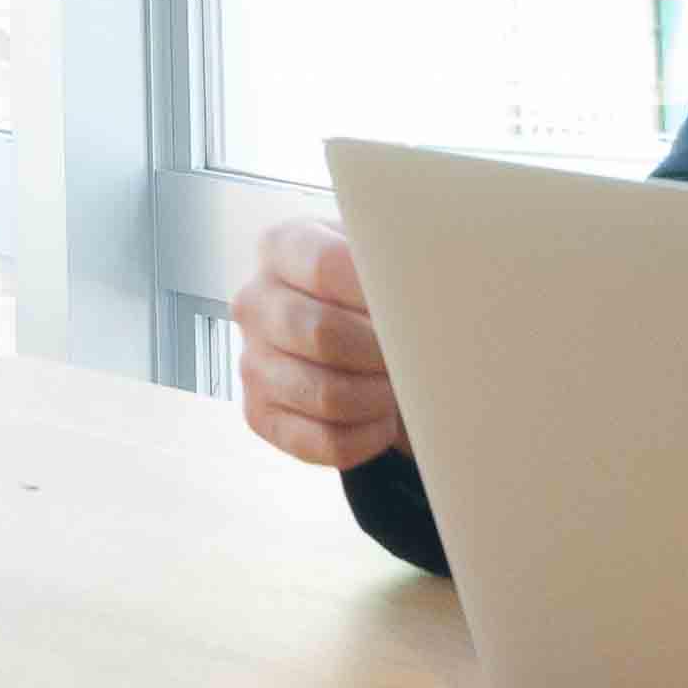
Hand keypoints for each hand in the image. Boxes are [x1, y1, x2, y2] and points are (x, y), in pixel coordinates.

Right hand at [229, 213, 402, 474]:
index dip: (378, 292)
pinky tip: (382, 418)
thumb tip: (436, 292)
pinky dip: (368, 437)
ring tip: (400, 386)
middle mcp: (256, 301)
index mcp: (282, 246)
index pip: (325, 265)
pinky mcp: (260, 414)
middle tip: (414, 355)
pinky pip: (324, 442)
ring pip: (326, 395)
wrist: (353, 333)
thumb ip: (400, 263)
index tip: (416, 308)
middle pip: (323, 333)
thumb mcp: (382, 259)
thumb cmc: (373, 291)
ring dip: (379, 397)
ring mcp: (252, 361)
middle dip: (382, 351)